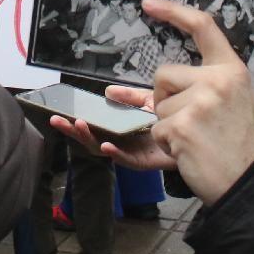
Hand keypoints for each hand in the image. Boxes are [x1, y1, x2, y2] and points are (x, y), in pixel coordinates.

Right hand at [48, 84, 175, 172]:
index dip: (74, 120)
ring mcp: (130, 153)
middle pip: (90, 138)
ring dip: (89, 138)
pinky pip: (126, 159)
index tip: (58, 113)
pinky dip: (114, 153)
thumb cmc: (172, 119)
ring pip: (103, 148)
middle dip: (72, 130)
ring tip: (79, 126)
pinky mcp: (143, 162)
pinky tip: (105, 145)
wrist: (196, 133)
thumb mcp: (148, 102)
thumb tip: (107, 91)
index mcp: (118, 129)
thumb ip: (129, 97)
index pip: (92, 125)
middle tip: (57, 120)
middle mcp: (120, 141)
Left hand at [142, 0, 253, 204]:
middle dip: (166, 98)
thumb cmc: (238, 141)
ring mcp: (199, 102)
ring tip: (196, 138)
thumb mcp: (233, 101)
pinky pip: (156, 129)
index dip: (173, 11)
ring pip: (158, 105)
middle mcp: (216, 80)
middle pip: (164, 74)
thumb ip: (201, 84)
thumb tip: (151, 82)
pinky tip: (189, 150)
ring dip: (168, 124)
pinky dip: (166, 143)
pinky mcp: (181, 125)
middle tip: (193, 121)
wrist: (249, 179)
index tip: (149, 2)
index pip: (202, 27)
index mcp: (231, 69)